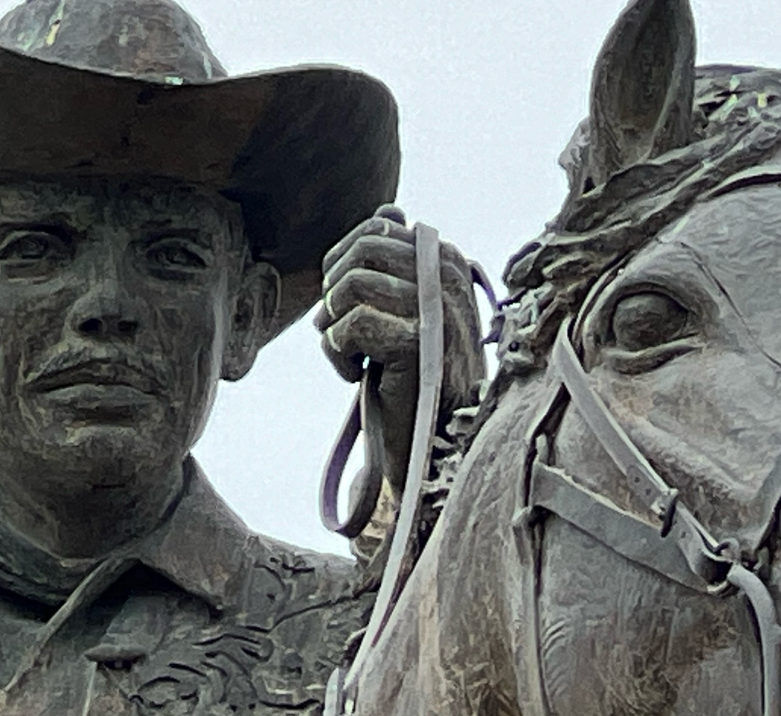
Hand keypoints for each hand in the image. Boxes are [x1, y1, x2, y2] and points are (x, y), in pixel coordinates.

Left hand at [315, 205, 485, 490]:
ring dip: (332, 326)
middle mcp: (449, 277)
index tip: (347, 306)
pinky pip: (348, 326)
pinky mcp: (417, 343)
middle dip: (334, 290)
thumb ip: (396, 261)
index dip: (343, 263)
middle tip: (339, 330)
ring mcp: (436, 309)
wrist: (427, 442)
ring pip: (349, 287)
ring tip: (349, 356)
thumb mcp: (405, 308)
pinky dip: (336, 354)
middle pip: (360, 251)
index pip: (376, 228)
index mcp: (448, 261)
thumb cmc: (410, 373)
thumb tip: (389, 208)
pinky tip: (352, 376)